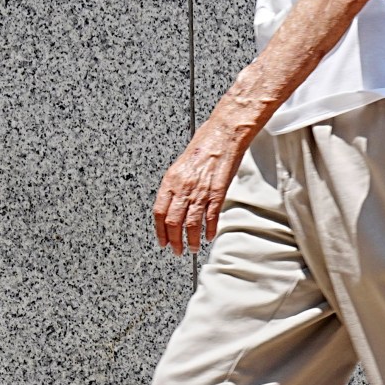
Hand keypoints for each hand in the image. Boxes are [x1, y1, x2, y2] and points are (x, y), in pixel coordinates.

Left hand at [153, 118, 254, 254]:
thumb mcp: (182, 164)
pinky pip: (211, 216)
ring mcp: (200, 191)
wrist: (224, 134)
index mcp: (171, 180)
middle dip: (174, 240)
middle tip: (177, 250)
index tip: (162, 241)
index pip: (159, 212)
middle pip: (173, 221)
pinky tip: (209, 236)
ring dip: (191, 239)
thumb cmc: (205, 144)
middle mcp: (183, 187)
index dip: (160, 230)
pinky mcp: (218, 192)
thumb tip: (173, 201)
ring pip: (191, 223)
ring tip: (193, 248)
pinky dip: (209, 229)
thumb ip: (176, 184)